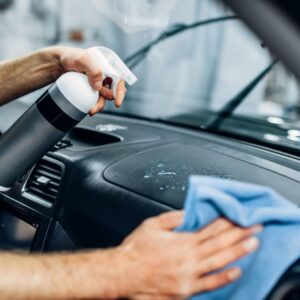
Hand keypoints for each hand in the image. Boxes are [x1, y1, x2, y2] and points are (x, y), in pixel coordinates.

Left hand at [54, 46, 126, 115]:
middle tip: (100, 105)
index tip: (117, 101)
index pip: (119, 79)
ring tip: (92, 111)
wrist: (57, 64)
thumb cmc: (70, 57)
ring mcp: (98, 83)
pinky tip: (89, 108)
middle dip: (110, 101)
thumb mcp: (83, 59)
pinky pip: (95, 99)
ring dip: (100, 105)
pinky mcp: (91, 90)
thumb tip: (99, 86)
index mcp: (108, 66)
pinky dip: (94, 105)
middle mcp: (105, 75)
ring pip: (104, 97)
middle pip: (114, 90)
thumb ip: (93, 70)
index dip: (120, 91)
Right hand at [117, 211, 261, 299]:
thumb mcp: (153, 225)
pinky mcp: (185, 290)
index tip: (239, 216)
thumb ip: (174, 219)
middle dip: (239, 234)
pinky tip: (237, 271)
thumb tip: (190, 213)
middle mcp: (188, 258)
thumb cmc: (136, 249)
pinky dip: (224, 278)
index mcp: (181, 241)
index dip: (227, 222)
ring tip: (252, 243)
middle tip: (254, 226)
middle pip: (219, 244)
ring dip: (237, 252)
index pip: (210, 229)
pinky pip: (209, 284)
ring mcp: (188, 276)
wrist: (123, 273)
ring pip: (218, 262)